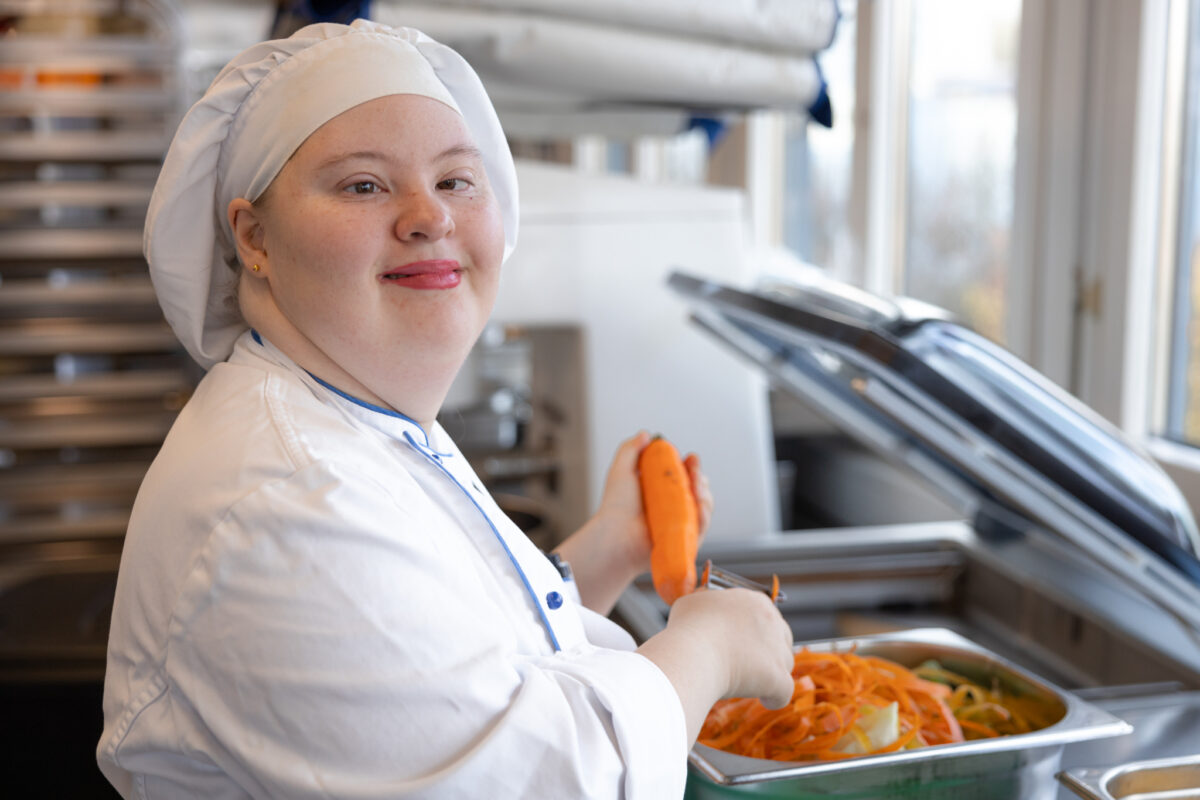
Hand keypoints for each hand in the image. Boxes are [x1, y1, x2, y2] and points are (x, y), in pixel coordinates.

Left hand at [554, 432, 714, 614]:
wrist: (616, 534)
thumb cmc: (616, 506)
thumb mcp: (621, 470)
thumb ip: (630, 449)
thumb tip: (646, 434)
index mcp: (660, 492)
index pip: (684, 476)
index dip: (691, 466)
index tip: (691, 458)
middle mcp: (671, 509)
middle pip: (698, 490)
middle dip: (700, 478)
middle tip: (694, 471)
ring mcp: (679, 525)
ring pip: (703, 507)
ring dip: (705, 493)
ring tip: (697, 485)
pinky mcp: (684, 541)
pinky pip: (701, 527)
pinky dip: (704, 515)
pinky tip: (701, 505)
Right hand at [637, 587, 793, 743]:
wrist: (693, 654)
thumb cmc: (688, 628)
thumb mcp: (693, 602)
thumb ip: (708, 602)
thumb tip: (705, 607)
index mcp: (754, 601)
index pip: (766, 614)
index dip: (755, 630)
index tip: (742, 642)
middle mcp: (772, 621)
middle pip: (781, 638)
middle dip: (768, 651)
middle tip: (748, 663)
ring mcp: (777, 649)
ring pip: (785, 663)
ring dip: (771, 673)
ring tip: (749, 682)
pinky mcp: (777, 676)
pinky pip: (784, 691)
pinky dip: (775, 697)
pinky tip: (765, 699)